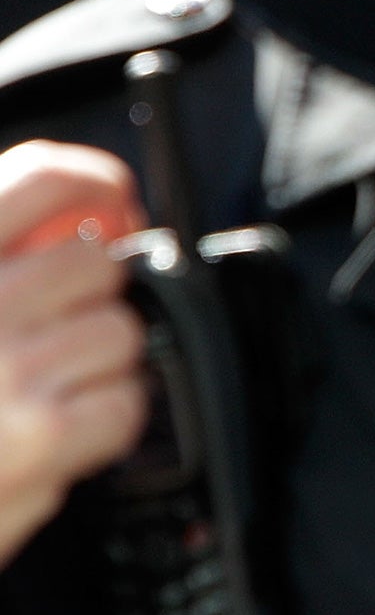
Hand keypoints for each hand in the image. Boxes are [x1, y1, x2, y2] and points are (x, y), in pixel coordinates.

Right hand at [0, 142, 148, 568]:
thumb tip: (65, 215)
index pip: (40, 179)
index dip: (94, 182)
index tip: (111, 200)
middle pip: (98, 261)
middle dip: (88, 297)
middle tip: (53, 332)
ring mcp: (9, 367)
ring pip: (120, 332)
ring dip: (96, 365)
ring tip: (40, 393)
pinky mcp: (42, 434)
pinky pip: (125, 402)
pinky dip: (104, 423)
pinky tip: (54, 435)